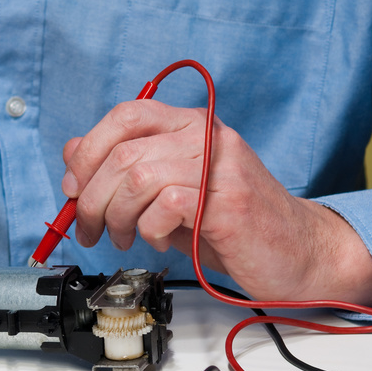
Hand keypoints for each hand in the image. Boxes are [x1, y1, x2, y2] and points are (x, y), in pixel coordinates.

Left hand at [62, 100, 371, 307]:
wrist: (298, 255)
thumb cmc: (233, 228)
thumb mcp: (169, 193)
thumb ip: (126, 171)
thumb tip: (73, 156)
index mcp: (192, 126)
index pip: (126, 114)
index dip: (89, 150)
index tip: (73, 187)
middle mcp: (207, 137)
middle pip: (124, 151)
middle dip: (91, 197)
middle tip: (88, 228)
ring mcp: (222, 167)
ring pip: (139, 176)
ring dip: (117, 217)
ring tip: (124, 238)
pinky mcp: (230, 202)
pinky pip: (166, 205)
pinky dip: (149, 230)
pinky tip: (160, 242)